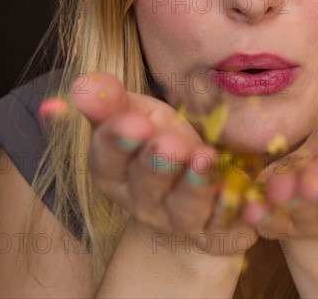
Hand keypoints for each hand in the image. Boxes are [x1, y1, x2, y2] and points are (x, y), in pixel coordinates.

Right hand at [70, 72, 257, 255]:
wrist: (199, 191)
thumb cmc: (162, 142)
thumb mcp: (139, 115)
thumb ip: (113, 101)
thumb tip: (82, 84)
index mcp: (116, 173)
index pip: (107, 159)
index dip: (118, 142)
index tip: (132, 122)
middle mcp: (144, 203)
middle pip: (147, 186)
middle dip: (157, 164)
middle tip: (170, 143)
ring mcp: (181, 222)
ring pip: (185, 209)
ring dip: (195, 185)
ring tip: (204, 158)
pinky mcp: (218, 232)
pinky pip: (224, 226)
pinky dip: (230, 211)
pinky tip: (236, 193)